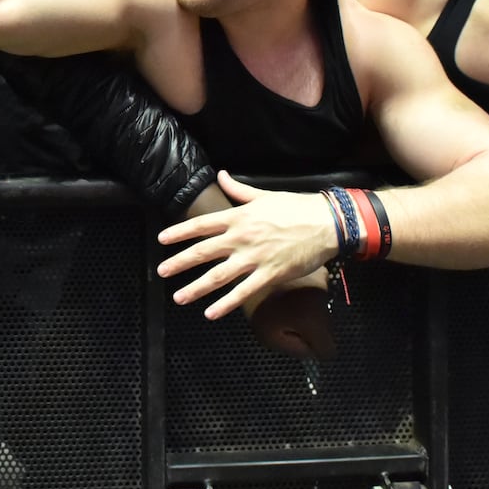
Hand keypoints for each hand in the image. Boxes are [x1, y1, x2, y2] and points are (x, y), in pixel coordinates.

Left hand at [156, 170, 338, 318]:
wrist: (326, 223)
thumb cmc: (296, 207)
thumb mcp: (264, 195)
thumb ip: (238, 189)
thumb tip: (221, 175)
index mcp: (239, 217)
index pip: (202, 225)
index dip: (180, 232)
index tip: (162, 239)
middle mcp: (242, 238)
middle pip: (204, 251)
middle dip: (180, 262)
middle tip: (162, 271)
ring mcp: (255, 257)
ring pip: (219, 275)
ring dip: (197, 287)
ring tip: (179, 297)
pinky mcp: (270, 274)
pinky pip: (244, 292)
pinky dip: (226, 304)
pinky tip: (211, 313)